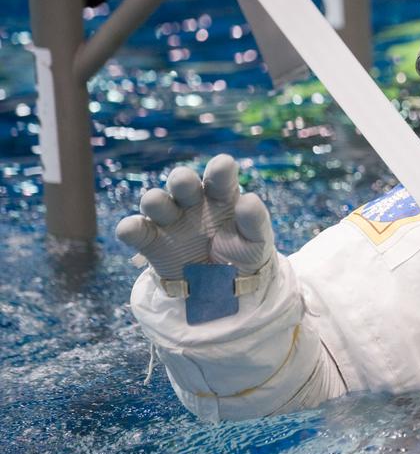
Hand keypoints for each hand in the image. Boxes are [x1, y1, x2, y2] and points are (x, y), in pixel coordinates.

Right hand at [116, 154, 274, 280]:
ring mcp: (170, 220)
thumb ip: (255, 221)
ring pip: (155, 201)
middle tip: (184, 182)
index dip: (219, 169)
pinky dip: (130, 228)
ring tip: (157, 203)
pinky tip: (130, 229)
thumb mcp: (256, 240)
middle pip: (182, 182)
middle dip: (181, 180)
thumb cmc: (243, 253)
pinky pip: (135, 230)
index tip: (222, 166)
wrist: (224, 288)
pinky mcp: (151, 241)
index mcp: (221, 196)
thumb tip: (248, 199)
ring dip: (154, 200)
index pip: (220, 175)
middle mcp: (192, 202)